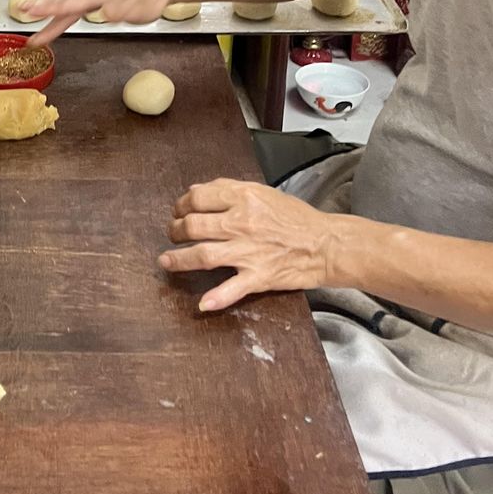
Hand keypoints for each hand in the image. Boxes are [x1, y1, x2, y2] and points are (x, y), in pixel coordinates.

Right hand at [23, 0, 176, 45]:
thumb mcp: (142, 10)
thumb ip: (122, 11)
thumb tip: (105, 13)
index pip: (70, 4)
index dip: (50, 9)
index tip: (31, 13)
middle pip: (63, 0)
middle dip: (42, 6)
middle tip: (22, 12)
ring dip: (45, 1)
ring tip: (27, 5)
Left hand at [161, 179, 344, 311]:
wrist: (327, 243)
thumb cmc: (297, 218)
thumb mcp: (263, 192)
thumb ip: (228, 190)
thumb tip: (194, 192)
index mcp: (244, 198)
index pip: (198, 198)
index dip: (181, 205)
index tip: (178, 211)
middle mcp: (243, 223)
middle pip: (194, 226)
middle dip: (175, 230)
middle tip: (172, 234)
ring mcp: (250, 251)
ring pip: (204, 255)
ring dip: (179, 259)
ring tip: (166, 261)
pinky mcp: (259, 276)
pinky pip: (233, 288)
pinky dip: (217, 298)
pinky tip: (202, 303)